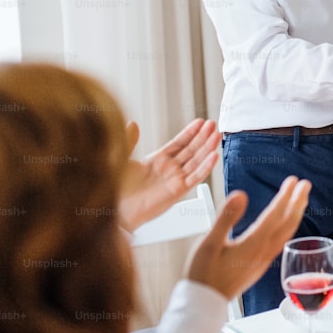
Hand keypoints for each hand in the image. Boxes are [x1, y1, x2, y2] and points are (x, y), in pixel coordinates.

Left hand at [117, 118, 220, 232]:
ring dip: (207, 148)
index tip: (201, 122)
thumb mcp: (121, 158)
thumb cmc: (117, 188)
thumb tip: (133, 123)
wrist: (116, 210)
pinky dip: (206, 167)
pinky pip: (195, 177)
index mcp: (157, 160)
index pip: (179, 143)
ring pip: (196, 161)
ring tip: (217, 135)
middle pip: (191, 150)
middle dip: (203, 137)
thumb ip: (129, 141)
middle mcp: (169, 169)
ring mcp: (175, 179)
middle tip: (213, 125)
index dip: (190, 132)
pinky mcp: (178, 191)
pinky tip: (213, 156)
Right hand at [186, 176, 311, 299]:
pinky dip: (288, 228)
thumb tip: (241, 194)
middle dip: (297, 202)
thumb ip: (226, 217)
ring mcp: (263, 261)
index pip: (275, 215)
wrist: (204, 304)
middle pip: (286, 223)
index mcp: (252, 244)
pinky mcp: (259, 266)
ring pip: (286, 234)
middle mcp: (263, 252)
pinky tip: (286, 226)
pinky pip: (281, 243)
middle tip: (305, 185)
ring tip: (301, 200)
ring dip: (295, 215)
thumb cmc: (204, 275)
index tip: (294, 181)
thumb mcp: (209, 243)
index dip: (285, 196)